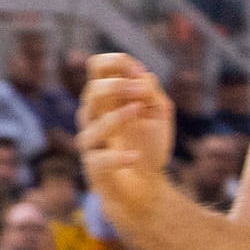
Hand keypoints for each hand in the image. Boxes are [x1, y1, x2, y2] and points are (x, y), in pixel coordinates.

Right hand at [77, 54, 177, 217]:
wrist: (146, 186)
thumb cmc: (148, 146)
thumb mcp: (158, 113)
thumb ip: (150, 91)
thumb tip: (141, 75)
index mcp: (106, 98)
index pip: (97, 66)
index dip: (117, 63)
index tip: (140, 73)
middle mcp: (92, 115)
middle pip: (92, 89)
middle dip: (117, 86)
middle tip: (142, 93)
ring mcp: (91, 141)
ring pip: (90, 121)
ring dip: (116, 116)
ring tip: (138, 112)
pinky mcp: (93, 167)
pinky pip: (100, 159)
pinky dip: (119, 157)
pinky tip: (135, 157)